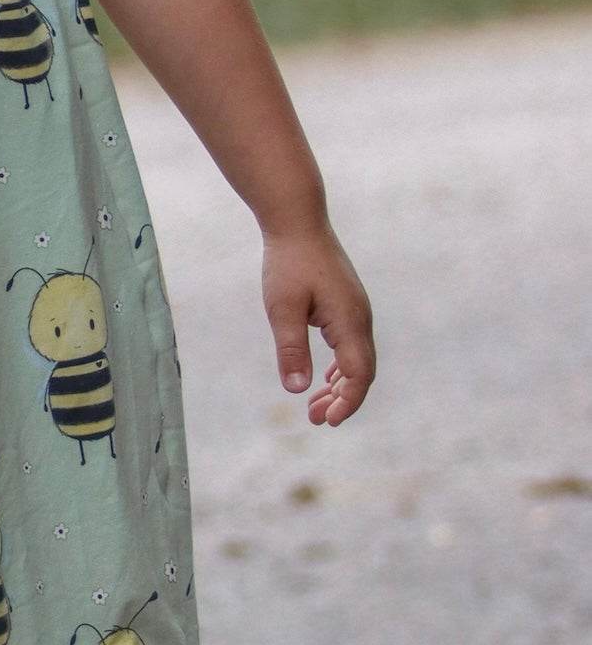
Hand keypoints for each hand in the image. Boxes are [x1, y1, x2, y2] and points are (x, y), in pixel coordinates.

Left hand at [260, 218, 374, 424]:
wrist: (297, 223)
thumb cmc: (288, 264)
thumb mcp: (282, 310)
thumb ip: (291, 349)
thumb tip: (296, 390)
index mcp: (349, 320)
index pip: (359, 374)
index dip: (347, 402)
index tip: (326, 421)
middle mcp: (360, 317)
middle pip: (361, 371)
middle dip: (342, 400)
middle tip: (315, 420)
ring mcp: (355, 311)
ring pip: (357, 360)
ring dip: (339, 386)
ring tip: (313, 408)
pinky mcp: (346, 306)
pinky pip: (350, 346)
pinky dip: (339, 368)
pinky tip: (324, 380)